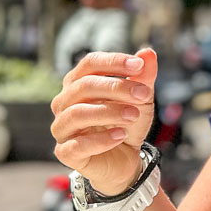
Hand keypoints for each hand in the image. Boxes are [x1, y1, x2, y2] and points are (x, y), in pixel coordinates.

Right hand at [50, 47, 157, 195]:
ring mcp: (62, 127)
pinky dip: (101, 140)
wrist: (126, 158)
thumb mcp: (140, 99)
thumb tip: (148, 52)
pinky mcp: (66, 153)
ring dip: (110, 112)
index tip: (139, 66)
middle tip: (144, 95)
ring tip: (134, 115)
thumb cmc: (127, 122)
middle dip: (117, 88)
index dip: (114, 62)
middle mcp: (64, 103)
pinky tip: (120, 135)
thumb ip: (143, 77)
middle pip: (84, 86)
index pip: (90, 63)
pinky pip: (77, 144)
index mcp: (78, 83)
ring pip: (78, 114)